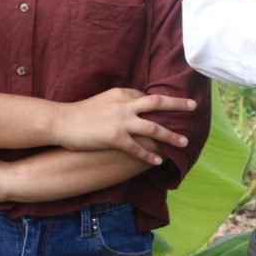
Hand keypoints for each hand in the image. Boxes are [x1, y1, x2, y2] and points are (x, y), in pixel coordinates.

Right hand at [53, 88, 194, 164]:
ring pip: (153, 128)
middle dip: (177, 105)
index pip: (146, 97)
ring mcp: (120, 122)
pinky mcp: (114, 138)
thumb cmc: (81, 112)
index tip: (170, 108)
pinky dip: (149, 156)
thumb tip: (134, 104)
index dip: (159, 104)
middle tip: (193, 106)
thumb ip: (120, 102)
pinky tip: (158, 162)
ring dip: (170, 136)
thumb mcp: (103, 100)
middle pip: (157, 103)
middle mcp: (124, 105)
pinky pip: (137, 148)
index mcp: (121, 94)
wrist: (62, 121)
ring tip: (184, 142)